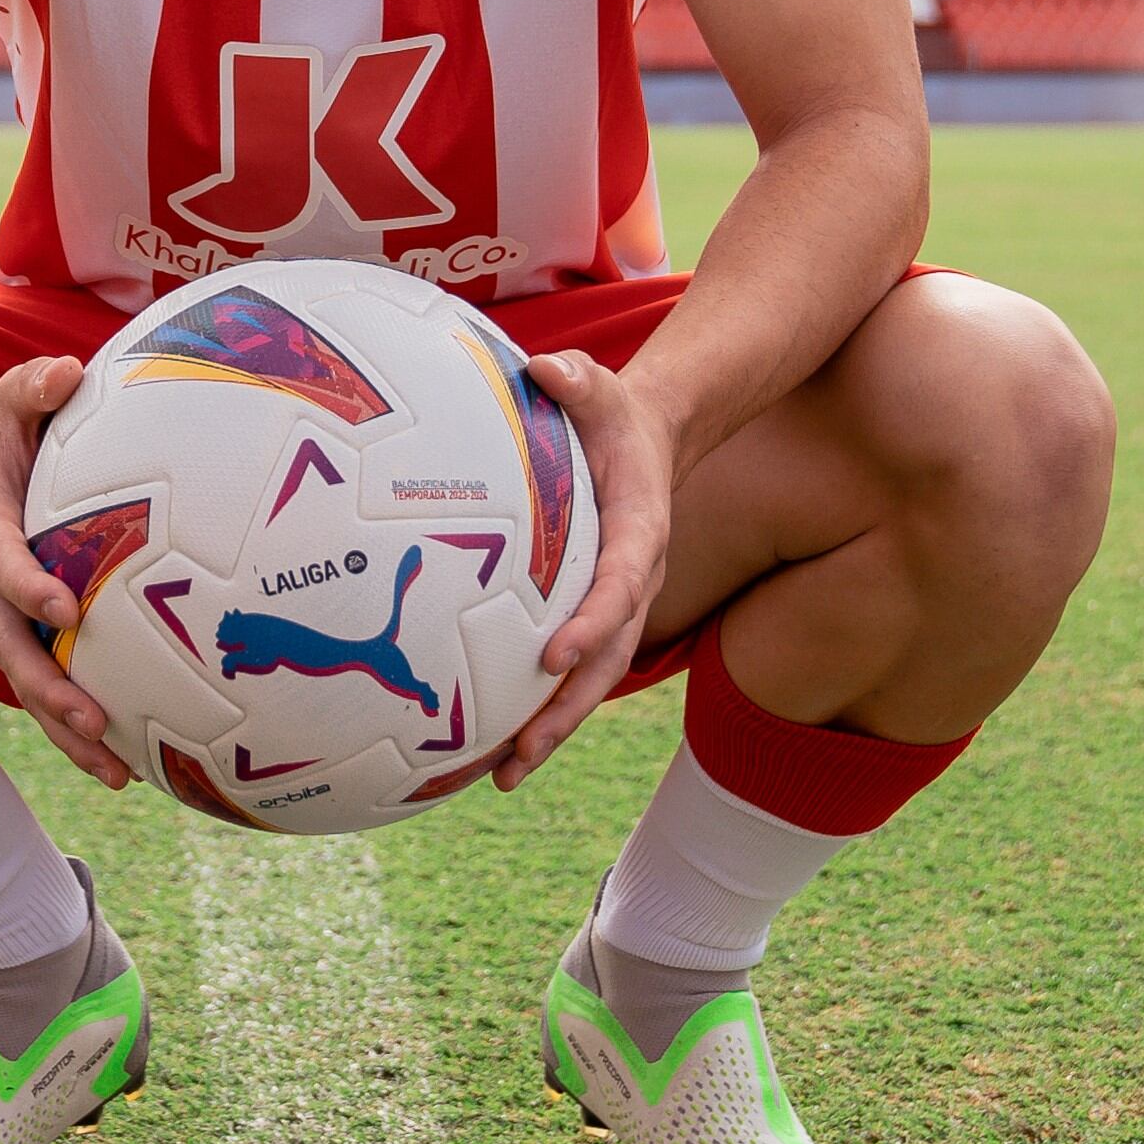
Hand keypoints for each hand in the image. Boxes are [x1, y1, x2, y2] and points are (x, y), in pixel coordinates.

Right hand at [0, 355, 133, 787]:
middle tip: (92, 719)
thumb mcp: (11, 395)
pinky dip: (82, 729)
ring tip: (118, 774)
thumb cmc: (4, 429)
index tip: (64, 609)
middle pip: (10, 649)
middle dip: (48, 689)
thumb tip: (64, 373)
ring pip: (29, 684)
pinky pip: (50, 686)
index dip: (26, 585)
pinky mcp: (26, 635)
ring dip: (68, 732)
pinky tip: (132, 765)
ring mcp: (2, 617)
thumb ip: (34, 385)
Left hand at [497, 351, 680, 792]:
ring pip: (590, 682)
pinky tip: (491, 745)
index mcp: (638, 535)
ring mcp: (617, 609)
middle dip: (566, 712)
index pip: (620, 588)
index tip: (553, 656)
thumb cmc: (614, 415)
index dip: (592, 625)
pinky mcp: (593, 619)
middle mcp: (634, 584)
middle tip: (521, 754)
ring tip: (502, 775)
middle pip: (607, 663)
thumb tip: (545, 368)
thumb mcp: (600, 387)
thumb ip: (578, 379)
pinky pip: (570, 672)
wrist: (652, 440)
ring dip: (551, 730)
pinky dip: (538, 710)